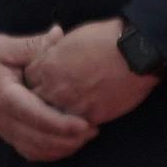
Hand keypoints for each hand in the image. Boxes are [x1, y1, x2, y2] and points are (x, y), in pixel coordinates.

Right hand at [0, 30, 98, 163]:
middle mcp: (2, 118)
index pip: (32, 115)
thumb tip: (59, 34)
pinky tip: (68, 144)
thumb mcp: (5, 46)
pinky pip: (29, 151)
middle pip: (36, 139)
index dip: (60, 124)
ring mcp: (4, 129)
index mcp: (3, 95)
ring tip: (85, 137)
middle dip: (67, 140)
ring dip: (61, 148)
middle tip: (94, 130)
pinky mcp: (7, 134)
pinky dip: (50, 153)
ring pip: (34, 149)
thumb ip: (33, 45)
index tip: (85, 124)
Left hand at [26, 19, 159, 128]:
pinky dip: (77, 127)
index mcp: (47, 68)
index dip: (36, 82)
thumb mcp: (71, 39)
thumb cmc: (106, 38)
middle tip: (53, 101)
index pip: (28, 81)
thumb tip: (49, 54)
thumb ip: (54, 51)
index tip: (42, 83)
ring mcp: (72, 105)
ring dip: (58, 117)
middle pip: (37, 102)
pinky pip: (76, 128)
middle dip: (42, 101)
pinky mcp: (91, 116)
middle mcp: (54, 89)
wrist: (138, 50)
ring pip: (54, 119)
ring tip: (66, 116)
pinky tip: (81, 124)